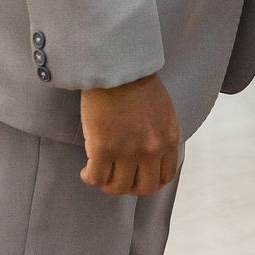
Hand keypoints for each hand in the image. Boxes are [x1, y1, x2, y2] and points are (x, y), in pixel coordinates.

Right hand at [79, 74, 180, 197]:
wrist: (116, 66)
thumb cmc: (137, 81)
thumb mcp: (163, 111)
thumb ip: (159, 134)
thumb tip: (149, 153)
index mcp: (168, 139)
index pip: (164, 177)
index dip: (149, 182)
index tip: (137, 177)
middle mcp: (151, 150)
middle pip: (142, 188)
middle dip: (128, 187)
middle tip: (117, 178)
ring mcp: (127, 152)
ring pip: (117, 187)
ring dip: (107, 184)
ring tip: (99, 173)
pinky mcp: (102, 149)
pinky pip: (96, 178)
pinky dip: (89, 178)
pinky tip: (86, 170)